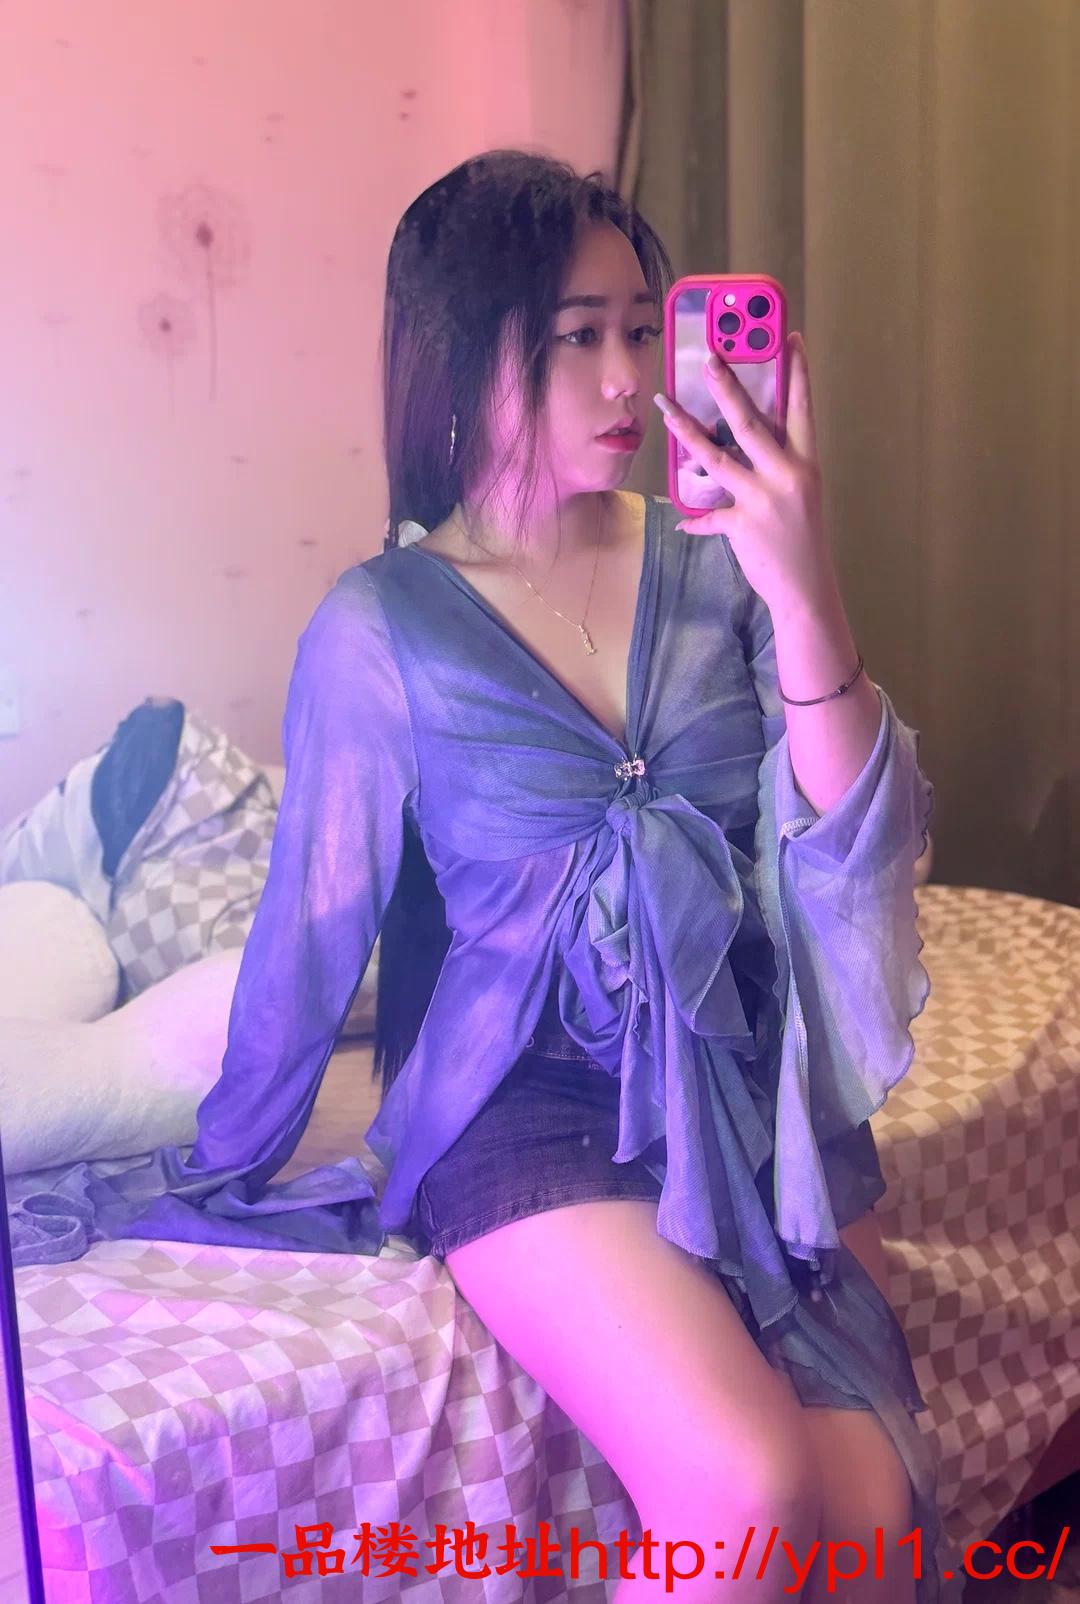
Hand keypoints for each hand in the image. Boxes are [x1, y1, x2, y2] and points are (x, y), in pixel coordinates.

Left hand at [653, 331, 838, 618]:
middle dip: (727, 388)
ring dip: (688, 431)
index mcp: (806, 464)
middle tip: (709, 358)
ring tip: (667, 407)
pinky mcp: (741, 525)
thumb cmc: (802, 539)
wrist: (805, 588)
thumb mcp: (800, 495)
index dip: (796, 373)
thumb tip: (744, 440)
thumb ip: (777, 465)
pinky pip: (708, 516)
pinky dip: (695, 520)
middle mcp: (786, 475)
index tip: (788, 338)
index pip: (801, 409)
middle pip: (751, 422)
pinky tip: (683, 519)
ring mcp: (762, 499)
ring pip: (717, 456)